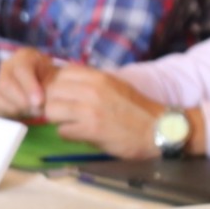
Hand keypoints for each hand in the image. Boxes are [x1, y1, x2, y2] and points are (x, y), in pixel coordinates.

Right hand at [0, 48, 56, 117]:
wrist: (44, 89)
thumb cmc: (51, 83)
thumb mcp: (56, 80)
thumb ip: (50, 86)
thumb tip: (40, 103)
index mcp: (24, 57)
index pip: (22, 69)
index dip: (29, 87)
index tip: (39, 102)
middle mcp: (7, 66)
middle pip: (5, 83)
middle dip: (21, 101)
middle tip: (36, 111)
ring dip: (14, 109)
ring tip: (31, 112)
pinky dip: (4, 113)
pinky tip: (19, 114)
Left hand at [39, 65, 177, 158]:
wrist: (158, 129)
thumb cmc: (136, 109)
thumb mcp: (114, 85)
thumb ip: (91, 83)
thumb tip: (65, 85)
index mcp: (97, 76)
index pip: (61, 74)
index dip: (59, 87)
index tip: (65, 97)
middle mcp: (91, 89)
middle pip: (51, 92)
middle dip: (54, 104)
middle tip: (64, 113)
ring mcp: (90, 109)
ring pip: (52, 110)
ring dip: (58, 120)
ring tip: (71, 124)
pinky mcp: (91, 129)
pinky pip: (62, 131)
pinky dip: (68, 134)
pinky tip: (80, 135)